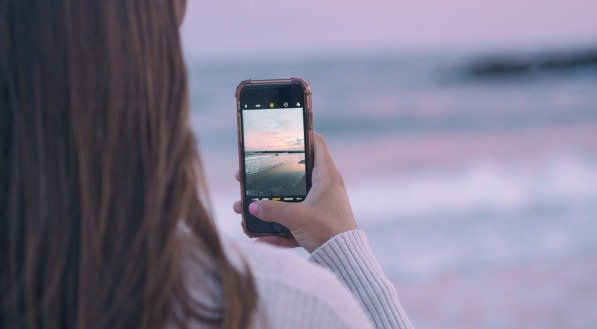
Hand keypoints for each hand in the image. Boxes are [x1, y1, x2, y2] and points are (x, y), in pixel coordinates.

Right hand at [233, 132, 356, 252]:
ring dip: (269, 204)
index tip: (284, 132)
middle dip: (270, 175)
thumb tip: (250, 207)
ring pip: (290, 199)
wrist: (344, 260)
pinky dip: (277, 229)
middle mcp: (324, 188)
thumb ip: (272, 210)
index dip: (303, 134)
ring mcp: (320, 206)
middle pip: (295, 174)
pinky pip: (292, 222)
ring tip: (244, 206)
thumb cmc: (328, 231)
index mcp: (326, 177)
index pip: (317, 144)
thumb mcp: (297, 217)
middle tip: (250, 173)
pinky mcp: (316, 224)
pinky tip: (258, 237)